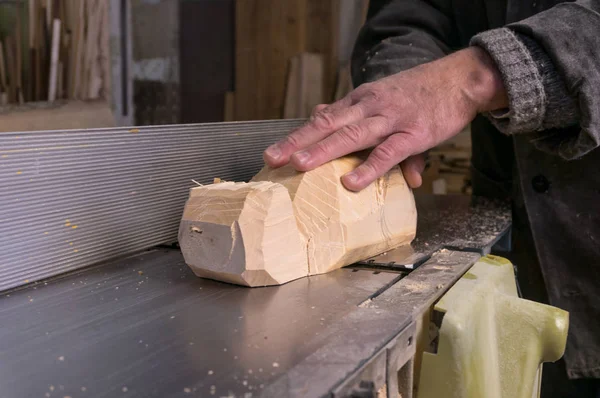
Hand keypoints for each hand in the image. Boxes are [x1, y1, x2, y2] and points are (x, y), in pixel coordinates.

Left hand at [263, 47, 506, 190]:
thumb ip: (351, 112)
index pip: (322, 119)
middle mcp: (370, 107)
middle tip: (273, 159)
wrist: (458, 78)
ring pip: (352, 136)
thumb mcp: (380, 98)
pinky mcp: (414, 134)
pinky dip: (369, 167)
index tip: (273, 153)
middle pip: (328, 125)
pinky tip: (351, 182)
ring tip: (301, 165)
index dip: (296, 136)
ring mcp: (391, 120)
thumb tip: (321, 115)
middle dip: (298, 143)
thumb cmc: (417, 93)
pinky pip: (388, 153)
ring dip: (324, 150)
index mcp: (360, 101)